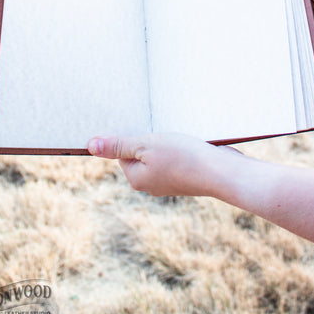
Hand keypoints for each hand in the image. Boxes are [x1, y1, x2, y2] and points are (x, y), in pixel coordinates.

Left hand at [87, 133, 242, 197]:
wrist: (223, 172)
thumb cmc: (183, 157)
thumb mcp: (146, 145)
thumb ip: (118, 145)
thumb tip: (90, 146)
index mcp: (137, 179)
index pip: (123, 152)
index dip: (133, 136)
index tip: (146, 128)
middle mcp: (152, 185)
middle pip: (141, 154)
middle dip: (150, 139)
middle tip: (163, 131)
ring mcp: (171, 182)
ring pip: (161, 155)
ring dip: (167, 142)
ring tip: (178, 136)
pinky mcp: (188, 177)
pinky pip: (178, 159)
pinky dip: (182, 148)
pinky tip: (191, 143)